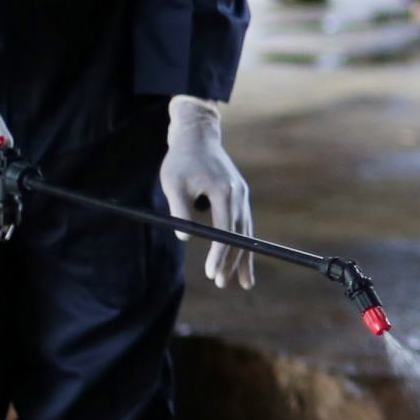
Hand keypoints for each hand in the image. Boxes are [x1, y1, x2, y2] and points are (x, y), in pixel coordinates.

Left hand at [160, 96, 255, 289]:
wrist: (197, 136)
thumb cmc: (181, 159)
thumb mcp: (173, 183)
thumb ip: (179, 210)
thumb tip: (185, 237)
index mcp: (224, 191)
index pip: (225, 229)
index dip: (220, 253)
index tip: (212, 272)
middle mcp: (239, 194)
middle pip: (240, 235)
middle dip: (232, 261)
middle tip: (220, 283)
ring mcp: (242, 195)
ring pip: (246, 232)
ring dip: (243, 258)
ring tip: (243, 283)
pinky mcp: (239, 195)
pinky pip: (243, 225)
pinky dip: (243, 244)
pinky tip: (243, 262)